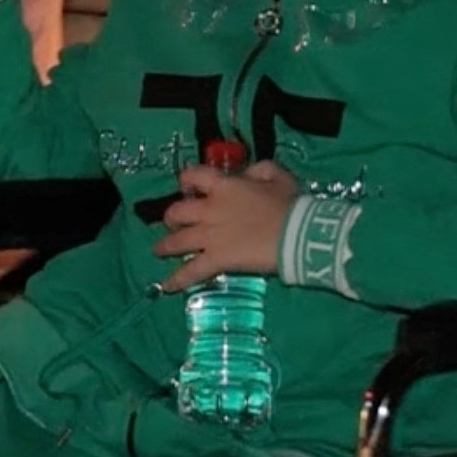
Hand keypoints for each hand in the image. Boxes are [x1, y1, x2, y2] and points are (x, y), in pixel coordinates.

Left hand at [153, 160, 299, 291]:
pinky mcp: (216, 259)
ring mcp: (210, 236)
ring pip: (176, 241)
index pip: (193, 176)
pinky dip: (176, 280)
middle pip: (177, 211)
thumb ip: (257, 170)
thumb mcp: (276, 175)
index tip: (188, 189)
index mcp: (224, 186)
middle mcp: (210, 209)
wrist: (297, 233)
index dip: (187, 182)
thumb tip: (245, 175)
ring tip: (159, 251)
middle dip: (171, 217)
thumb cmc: (290, 204)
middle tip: (173, 223)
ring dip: (164, 246)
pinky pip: (191, 271)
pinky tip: (166, 286)